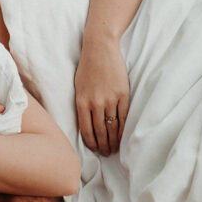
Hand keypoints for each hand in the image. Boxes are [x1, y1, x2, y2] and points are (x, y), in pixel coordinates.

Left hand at [74, 37, 129, 155]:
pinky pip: (123, 117)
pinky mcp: (122, 94)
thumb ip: (82, 105)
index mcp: (81, 102)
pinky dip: (122, 129)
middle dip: (103, 145)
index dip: (92, 143)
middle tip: (107, 153)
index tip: (95, 149)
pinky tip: (122, 136)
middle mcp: (95, 103)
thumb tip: (87, 125)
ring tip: (114, 148)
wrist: (99, 48)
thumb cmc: (87, 67)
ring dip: (113, 140)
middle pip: (100, 131)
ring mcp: (110, 99)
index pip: (86, 130)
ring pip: (112, 127)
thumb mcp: (78, 87)